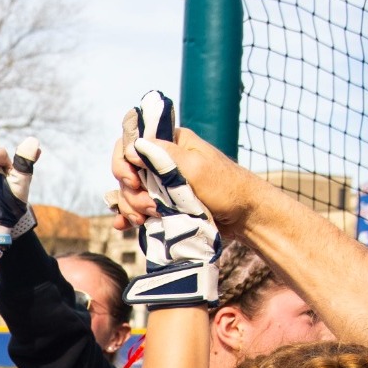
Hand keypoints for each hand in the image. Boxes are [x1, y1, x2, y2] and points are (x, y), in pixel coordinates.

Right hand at [117, 91, 221, 307]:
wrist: (243, 217)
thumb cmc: (226, 187)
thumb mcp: (196, 167)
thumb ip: (164, 155)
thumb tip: (133, 146)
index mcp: (170, 143)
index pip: (130, 142)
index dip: (124, 162)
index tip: (134, 181)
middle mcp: (161, 161)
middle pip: (126, 171)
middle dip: (131, 191)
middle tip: (151, 206)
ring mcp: (159, 184)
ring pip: (128, 192)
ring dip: (132, 207)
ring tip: (149, 219)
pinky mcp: (160, 205)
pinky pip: (135, 208)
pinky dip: (127, 216)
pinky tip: (124, 225)